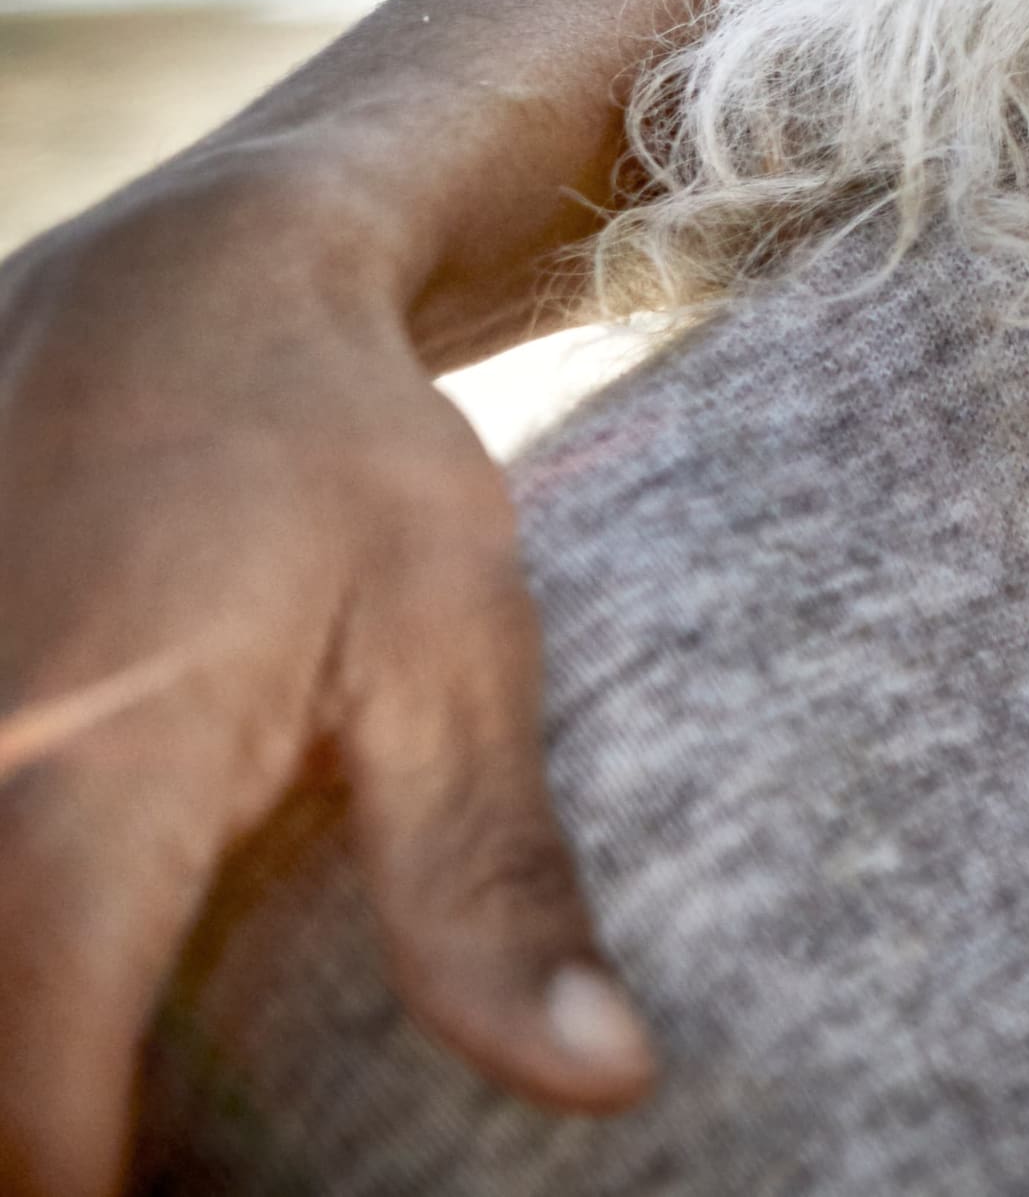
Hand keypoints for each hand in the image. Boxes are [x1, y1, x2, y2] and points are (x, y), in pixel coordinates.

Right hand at [0, 170, 653, 1195]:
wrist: (176, 285)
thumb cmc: (338, 455)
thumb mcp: (453, 649)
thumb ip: (491, 883)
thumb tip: (604, 1082)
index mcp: (73, 811)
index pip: (35, 1134)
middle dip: (76, 1155)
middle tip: (226, 1165)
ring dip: (38, 1064)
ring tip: (159, 1104)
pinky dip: (18, 974)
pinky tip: (98, 1002)